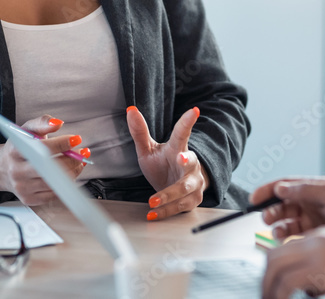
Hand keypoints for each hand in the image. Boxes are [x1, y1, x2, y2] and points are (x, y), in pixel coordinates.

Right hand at [0, 115, 88, 205]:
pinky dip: (65, 184)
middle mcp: (16, 170)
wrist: (2, 168)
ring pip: (55, 182)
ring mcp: (22, 187)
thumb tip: (57, 123)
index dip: (62, 143)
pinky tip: (69, 174)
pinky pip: (53, 194)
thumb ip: (42, 122)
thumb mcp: (26, 130)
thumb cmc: (19, 147)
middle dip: (72, 159)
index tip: (76, 139)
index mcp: (15, 151)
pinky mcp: (28, 199)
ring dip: (73, 171)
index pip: (42, 148)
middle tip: (82, 152)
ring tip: (79, 162)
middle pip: (51, 167)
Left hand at [126, 105, 207, 220]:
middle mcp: (190, 165)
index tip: (194, 111)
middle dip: (187, 161)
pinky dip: (166, 211)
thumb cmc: (163, 164)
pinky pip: (180, 206)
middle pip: (190, 163)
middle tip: (182, 157)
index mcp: (178, 148)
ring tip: (152, 201)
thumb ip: (140, 132)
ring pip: (184, 189)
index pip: (183, 133)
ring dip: (168, 195)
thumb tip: (130, 110)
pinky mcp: (193, 200)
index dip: (188, 122)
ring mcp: (194, 183)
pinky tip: (153, 214)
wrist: (176, 187)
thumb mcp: (149, 149)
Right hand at [250, 177, 324, 239]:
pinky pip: (296, 234)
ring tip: (275, 231)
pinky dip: (287, 236)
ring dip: (278, 224)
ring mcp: (315, 218)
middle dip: (271, 209)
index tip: (254, 197)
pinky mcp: (317, 234)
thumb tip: (282, 187)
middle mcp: (313, 201)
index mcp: (316, 187)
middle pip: (283, 203)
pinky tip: (285, 239)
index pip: (286, 185)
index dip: (268, 190)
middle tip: (265, 217)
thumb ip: (305, 190)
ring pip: (287, 220)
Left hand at [262, 226, 324, 298]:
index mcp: (321, 237)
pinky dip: (278, 294)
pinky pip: (286, 282)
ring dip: (268, 287)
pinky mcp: (318, 269)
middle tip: (266, 295)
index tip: (273, 284)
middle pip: (274, 255)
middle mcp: (314, 241)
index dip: (275, 268)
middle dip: (266, 278)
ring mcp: (314, 253)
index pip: (286, 248)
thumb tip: (313, 289)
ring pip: (275, 267)